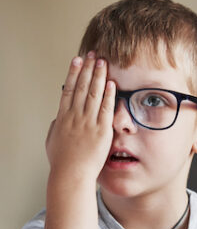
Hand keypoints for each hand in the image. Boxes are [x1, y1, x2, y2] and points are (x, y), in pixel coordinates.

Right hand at [46, 51, 114, 181]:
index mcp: (63, 117)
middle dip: (87, 69)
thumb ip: (56, 127)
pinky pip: (106, 109)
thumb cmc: (61, 161)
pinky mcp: (101, 131)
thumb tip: (59, 118)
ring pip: (93, 93)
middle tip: (92, 54)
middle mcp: (75, 116)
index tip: (77, 60)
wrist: (71, 174)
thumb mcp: (52, 140)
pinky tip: (111, 83)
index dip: (73, 73)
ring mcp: (88, 123)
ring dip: (98, 76)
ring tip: (102, 62)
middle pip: (81, 87)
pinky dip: (108, 95)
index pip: (68, 89)